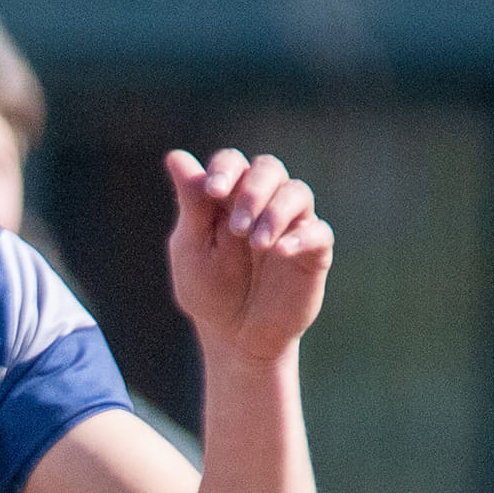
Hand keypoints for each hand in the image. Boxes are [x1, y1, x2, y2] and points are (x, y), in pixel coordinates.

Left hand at [165, 148, 333, 365]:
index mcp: (229, 198)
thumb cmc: (209, 290)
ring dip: (275, 212)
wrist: (235, 336)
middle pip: (269, 168)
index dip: (225, 169)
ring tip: (256, 243)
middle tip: (236, 226)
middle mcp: (264, 203)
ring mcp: (291, 225)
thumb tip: (175, 156)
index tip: (213, 191)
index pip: (233, 163)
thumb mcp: (192, 248)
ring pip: (298, 192)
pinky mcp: (313, 252)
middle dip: (253, 189)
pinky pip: (318, 232)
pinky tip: (278, 251)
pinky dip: (299, 237)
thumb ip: (192, 205)